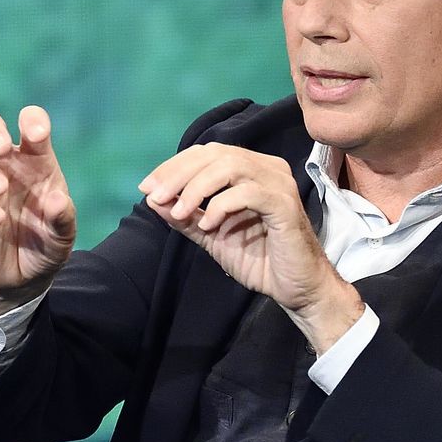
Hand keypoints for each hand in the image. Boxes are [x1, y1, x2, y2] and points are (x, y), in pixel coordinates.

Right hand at [0, 106, 75, 315]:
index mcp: (36, 162)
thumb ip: (63, 218)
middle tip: (0, 148)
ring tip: (0, 188)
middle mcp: (7, 168)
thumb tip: (56, 200)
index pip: (31, 128)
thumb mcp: (63, 236)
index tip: (35, 132)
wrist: (23, 280)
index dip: (32, 121)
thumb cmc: (46, 244)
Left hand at [138, 143, 361, 352]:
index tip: (146, 188)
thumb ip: (186, 216)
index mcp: (251, 168)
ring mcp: (278, 183)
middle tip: (155, 196)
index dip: (173, 166)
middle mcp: (267, 168)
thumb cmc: (259, 259)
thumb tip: (152, 199)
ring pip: (230, 166)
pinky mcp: (285, 204)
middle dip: (179, 174)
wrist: (295, 289)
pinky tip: (209, 225)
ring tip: (179, 212)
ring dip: (197, 187)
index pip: (206, 153)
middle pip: (215, 154)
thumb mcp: (211, 235)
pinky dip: (222, 205)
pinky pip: (248, 192)